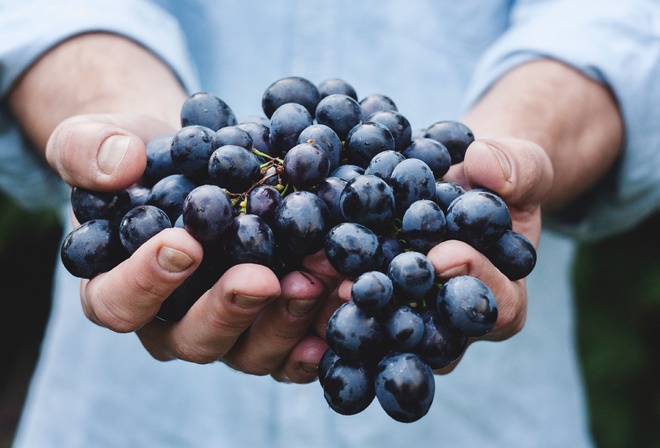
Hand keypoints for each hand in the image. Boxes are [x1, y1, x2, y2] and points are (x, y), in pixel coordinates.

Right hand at [48, 113, 339, 382]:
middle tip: (263, 277)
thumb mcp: (97, 139)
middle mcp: (172, 322)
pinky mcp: (271, 324)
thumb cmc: (140, 157)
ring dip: (288, 319)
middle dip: (230, 309)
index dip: (146, 282)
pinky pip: (295, 348)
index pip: (119, 303)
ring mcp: (227, 330)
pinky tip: (345, 303)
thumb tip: (119, 165)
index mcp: (118, 289)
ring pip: (252, 351)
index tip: (184, 244)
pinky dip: (321, 332)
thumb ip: (88, 150)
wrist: (195, 161)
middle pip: (194, 339)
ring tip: (320, 278)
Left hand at [331, 137, 552, 372]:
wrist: (458, 182)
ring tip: (317, 279)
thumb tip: (485, 165)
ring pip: (382, 330)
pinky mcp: (373, 303)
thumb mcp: (521, 166)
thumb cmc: (496, 180)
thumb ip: (518, 168)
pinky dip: (322, 292)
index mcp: (501, 298)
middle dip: (396, 308)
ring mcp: (409, 317)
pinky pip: (350, 308)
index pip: (496, 306)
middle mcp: (452, 323)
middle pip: (429, 334)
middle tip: (361, 286)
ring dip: (347, 308)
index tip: (444, 253)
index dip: (473, 281)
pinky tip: (296, 272)